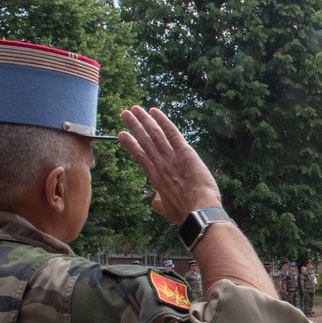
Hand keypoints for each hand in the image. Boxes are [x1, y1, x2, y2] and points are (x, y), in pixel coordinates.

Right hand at [118, 106, 221, 222]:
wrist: (199, 210)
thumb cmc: (184, 213)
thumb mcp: (165, 210)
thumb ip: (157, 201)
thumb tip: (154, 198)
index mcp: (155, 178)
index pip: (140, 156)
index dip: (131, 144)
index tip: (121, 134)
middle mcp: (161, 164)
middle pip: (144, 141)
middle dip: (134, 126)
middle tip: (124, 113)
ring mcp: (172, 158)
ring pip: (155, 134)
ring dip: (144, 120)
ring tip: (133, 109)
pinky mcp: (185, 153)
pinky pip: (172, 133)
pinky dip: (163, 121)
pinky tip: (154, 111)